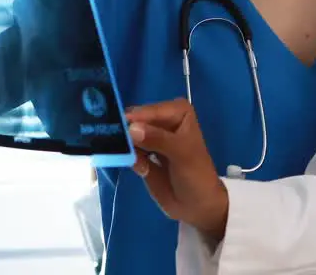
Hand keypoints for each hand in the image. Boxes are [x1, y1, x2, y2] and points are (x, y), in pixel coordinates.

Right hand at [126, 99, 229, 242]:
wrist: (197, 205)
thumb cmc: (196, 174)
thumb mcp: (182, 154)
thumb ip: (158, 139)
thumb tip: (131, 128)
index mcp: (178, 112)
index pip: (151, 110)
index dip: (135, 118)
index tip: (119, 128)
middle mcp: (163, 120)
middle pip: (135, 120)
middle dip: (126, 132)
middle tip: (121, 147)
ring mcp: (151, 137)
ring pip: (129, 135)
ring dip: (127, 148)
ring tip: (140, 164)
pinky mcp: (143, 154)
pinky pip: (128, 151)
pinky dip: (130, 159)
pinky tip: (143, 171)